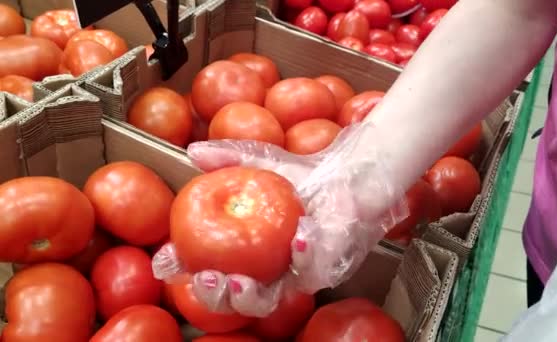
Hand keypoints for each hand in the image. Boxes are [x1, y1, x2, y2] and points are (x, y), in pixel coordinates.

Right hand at [152, 123, 407, 316]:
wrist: (352, 175)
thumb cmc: (306, 175)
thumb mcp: (263, 161)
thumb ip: (229, 158)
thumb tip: (192, 151)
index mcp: (246, 251)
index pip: (207, 267)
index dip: (183, 270)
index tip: (165, 261)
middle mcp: (268, 270)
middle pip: (233, 301)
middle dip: (213, 297)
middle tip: (204, 278)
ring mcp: (296, 274)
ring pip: (267, 302)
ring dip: (247, 296)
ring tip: (236, 280)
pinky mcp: (326, 268)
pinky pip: (312, 272)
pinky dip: (303, 255)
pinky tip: (299, 236)